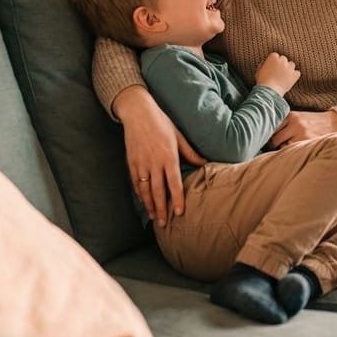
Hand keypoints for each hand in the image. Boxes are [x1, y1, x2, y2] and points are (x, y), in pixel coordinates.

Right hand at [114, 85, 205, 225]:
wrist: (137, 112)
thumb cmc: (161, 123)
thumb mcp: (179, 136)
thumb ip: (190, 153)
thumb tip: (205, 164)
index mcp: (168, 156)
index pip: (173, 182)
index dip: (176, 198)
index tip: (179, 212)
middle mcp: (154, 162)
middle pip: (157, 191)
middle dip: (161, 209)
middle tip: (164, 224)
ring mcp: (141, 163)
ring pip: (144, 190)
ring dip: (149, 205)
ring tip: (154, 218)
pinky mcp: (131, 162)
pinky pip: (135, 182)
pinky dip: (139, 194)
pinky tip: (144, 202)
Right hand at [254, 52, 299, 95]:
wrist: (269, 91)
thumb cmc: (262, 81)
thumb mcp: (259, 70)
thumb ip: (263, 64)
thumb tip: (266, 62)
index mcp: (273, 57)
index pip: (275, 56)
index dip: (273, 62)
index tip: (272, 67)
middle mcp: (282, 60)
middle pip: (284, 59)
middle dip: (281, 64)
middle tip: (278, 72)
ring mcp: (290, 67)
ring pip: (291, 64)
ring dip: (288, 68)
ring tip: (284, 76)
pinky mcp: (295, 75)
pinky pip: (297, 73)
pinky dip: (294, 75)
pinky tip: (290, 79)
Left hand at [269, 110, 336, 148]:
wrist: (335, 122)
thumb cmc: (313, 122)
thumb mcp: (298, 118)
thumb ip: (284, 125)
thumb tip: (267, 138)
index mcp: (291, 116)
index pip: (271, 128)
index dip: (267, 136)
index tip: (266, 140)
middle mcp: (295, 124)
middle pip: (274, 139)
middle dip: (274, 146)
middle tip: (275, 149)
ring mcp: (302, 134)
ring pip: (283, 148)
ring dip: (283, 151)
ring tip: (290, 150)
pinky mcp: (308, 142)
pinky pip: (293, 151)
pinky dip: (293, 153)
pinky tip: (297, 152)